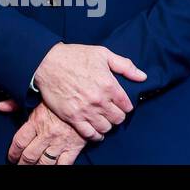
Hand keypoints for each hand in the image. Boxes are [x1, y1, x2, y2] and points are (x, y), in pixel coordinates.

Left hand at [4, 102, 86, 164]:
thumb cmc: (59, 97)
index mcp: (36, 121)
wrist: (84, 99)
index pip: (19, 142)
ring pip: (44, 163)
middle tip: (19, 166)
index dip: (13, 153)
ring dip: (36, 168)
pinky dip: (56, 169)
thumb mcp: (36, 97)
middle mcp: (47, 134)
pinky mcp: (74, 148)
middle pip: (29, 156)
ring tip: (32, 169)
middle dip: (22, 164)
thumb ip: (16, 103)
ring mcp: (60, 142)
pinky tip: (51, 169)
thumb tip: (0, 107)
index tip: (11, 157)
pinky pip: (63, 165)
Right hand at [31, 42, 146, 141]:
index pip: (127, 106)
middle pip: (118, 119)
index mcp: (109, 85)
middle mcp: (99, 100)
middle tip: (111, 111)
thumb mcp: (102, 54)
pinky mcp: (73, 117)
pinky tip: (96, 131)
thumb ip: (124, 65)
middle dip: (117, 115)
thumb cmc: (74, 56)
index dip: (125, 105)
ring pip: (106, 128)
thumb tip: (142, 77)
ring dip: (106, 124)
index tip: (120, 103)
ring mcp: (86, 110)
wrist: (47, 62)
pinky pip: (90, 134)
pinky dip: (95, 135)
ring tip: (103, 119)